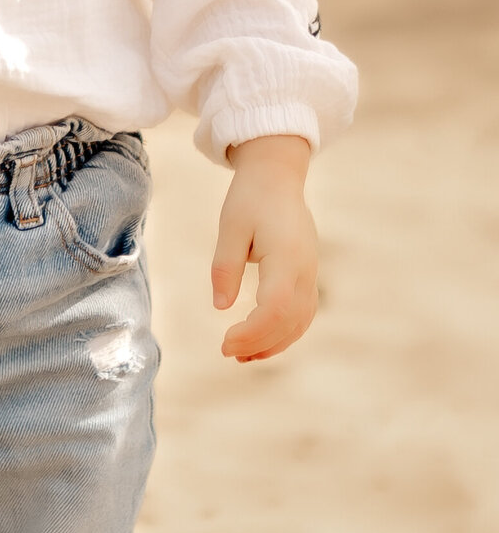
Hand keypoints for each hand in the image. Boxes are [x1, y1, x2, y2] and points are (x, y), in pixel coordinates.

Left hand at [211, 135, 316, 362]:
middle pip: (289, 321)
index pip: (275, 308)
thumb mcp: (230, 227)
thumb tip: (220, 307)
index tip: (225, 342)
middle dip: (259, 343)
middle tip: (226, 352)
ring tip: (242, 356)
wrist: (277, 177)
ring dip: (274, 342)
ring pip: (300, 321)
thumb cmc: (250, 198)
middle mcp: (305, 269)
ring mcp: (311, 273)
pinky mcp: (308, 275)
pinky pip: (303, 313)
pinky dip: (284, 331)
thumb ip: (225, 267)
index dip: (252, 332)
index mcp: (286, 256)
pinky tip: (261, 340)